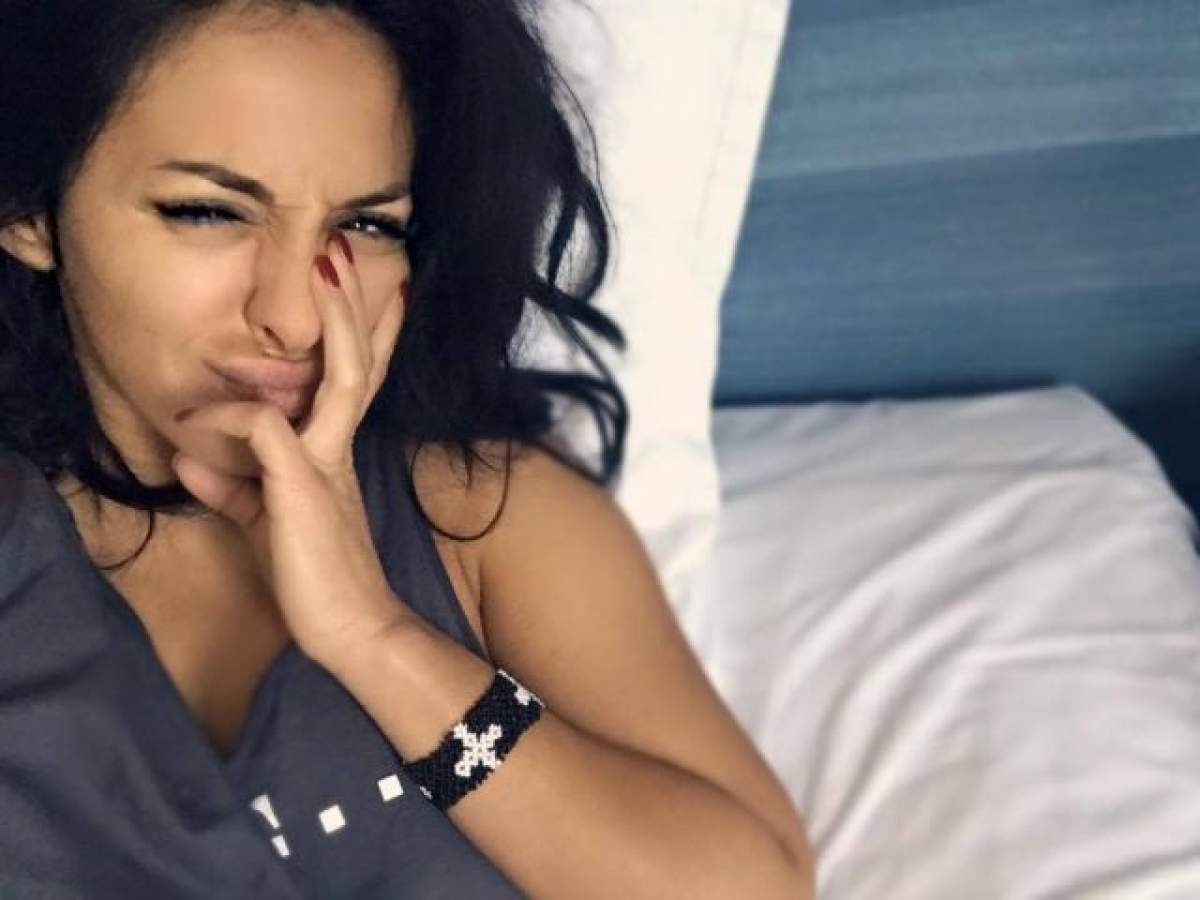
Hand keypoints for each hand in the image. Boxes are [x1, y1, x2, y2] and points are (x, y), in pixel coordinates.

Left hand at [170, 234, 415, 661]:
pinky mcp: (304, 487)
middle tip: (345, 252)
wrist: (351, 630)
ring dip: (333, 323)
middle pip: (357, 364)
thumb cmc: (314, 578)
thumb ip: (233, 485)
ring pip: (339, 378)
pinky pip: (263, 430)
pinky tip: (196, 425)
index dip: (368, 335)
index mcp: (335, 454)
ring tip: (326, 272)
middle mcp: (339, 449)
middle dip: (353, 307)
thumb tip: (192, 455)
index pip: (356, 382)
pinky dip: (224, 419)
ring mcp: (328, 464)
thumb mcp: (263, 521)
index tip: (382, 291)